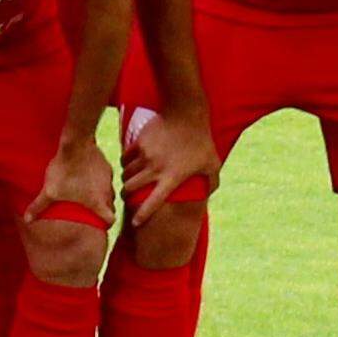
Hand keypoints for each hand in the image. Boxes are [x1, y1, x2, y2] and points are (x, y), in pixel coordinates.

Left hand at [31, 137, 114, 229]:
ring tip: (87, 191)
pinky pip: (106, 176)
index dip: (105, 223)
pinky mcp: (106, 165)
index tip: (98, 222)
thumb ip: (39, 207)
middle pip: (110, 205)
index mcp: (97, 202)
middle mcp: (107, 192)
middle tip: (90, 207)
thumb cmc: (64, 171)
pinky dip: (99, 178)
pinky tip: (86, 174)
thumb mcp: (50, 191)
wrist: (76, 143)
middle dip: (103, 208)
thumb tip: (27, 220)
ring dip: (101, 193)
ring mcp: (109, 178)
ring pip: (109, 190)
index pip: (111, 220)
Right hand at [121, 104, 216, 224]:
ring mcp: (146, 155)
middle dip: (127, 196)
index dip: (142, 215)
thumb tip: (208, 194)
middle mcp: (155, 168)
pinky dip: (125, 164)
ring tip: (129, 182)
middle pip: (130, 189)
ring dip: (126, 180)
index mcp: (172, 177)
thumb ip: (212, 182)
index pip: (152, 202)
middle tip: (128, 198)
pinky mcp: (139, 142)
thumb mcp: (213, 163)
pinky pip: (125, 158)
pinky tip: (128, 165)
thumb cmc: (201, 140)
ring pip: (126, 173)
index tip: (135, 224)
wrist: (186, 112)